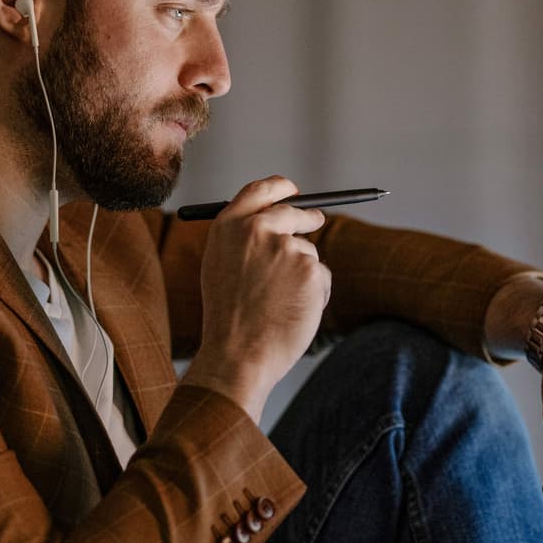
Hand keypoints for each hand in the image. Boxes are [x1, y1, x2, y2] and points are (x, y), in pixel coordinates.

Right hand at [180, 176, 330, 420]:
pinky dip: (316, 293)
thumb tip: (274, 223)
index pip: (260, 190)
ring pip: (308, 252)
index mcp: (229, 227)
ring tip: (280, 303)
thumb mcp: (221, 267)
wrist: (237, 354)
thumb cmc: (228, 318)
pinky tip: (294, 312)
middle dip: (309, 216)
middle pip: (294, 212)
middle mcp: (257, 230)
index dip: (280, 187)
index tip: (293, 190)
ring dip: (304, 273)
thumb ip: (242, 239)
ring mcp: (286, 248)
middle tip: (317, 220)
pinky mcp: (310, 269)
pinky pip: (322, 276)